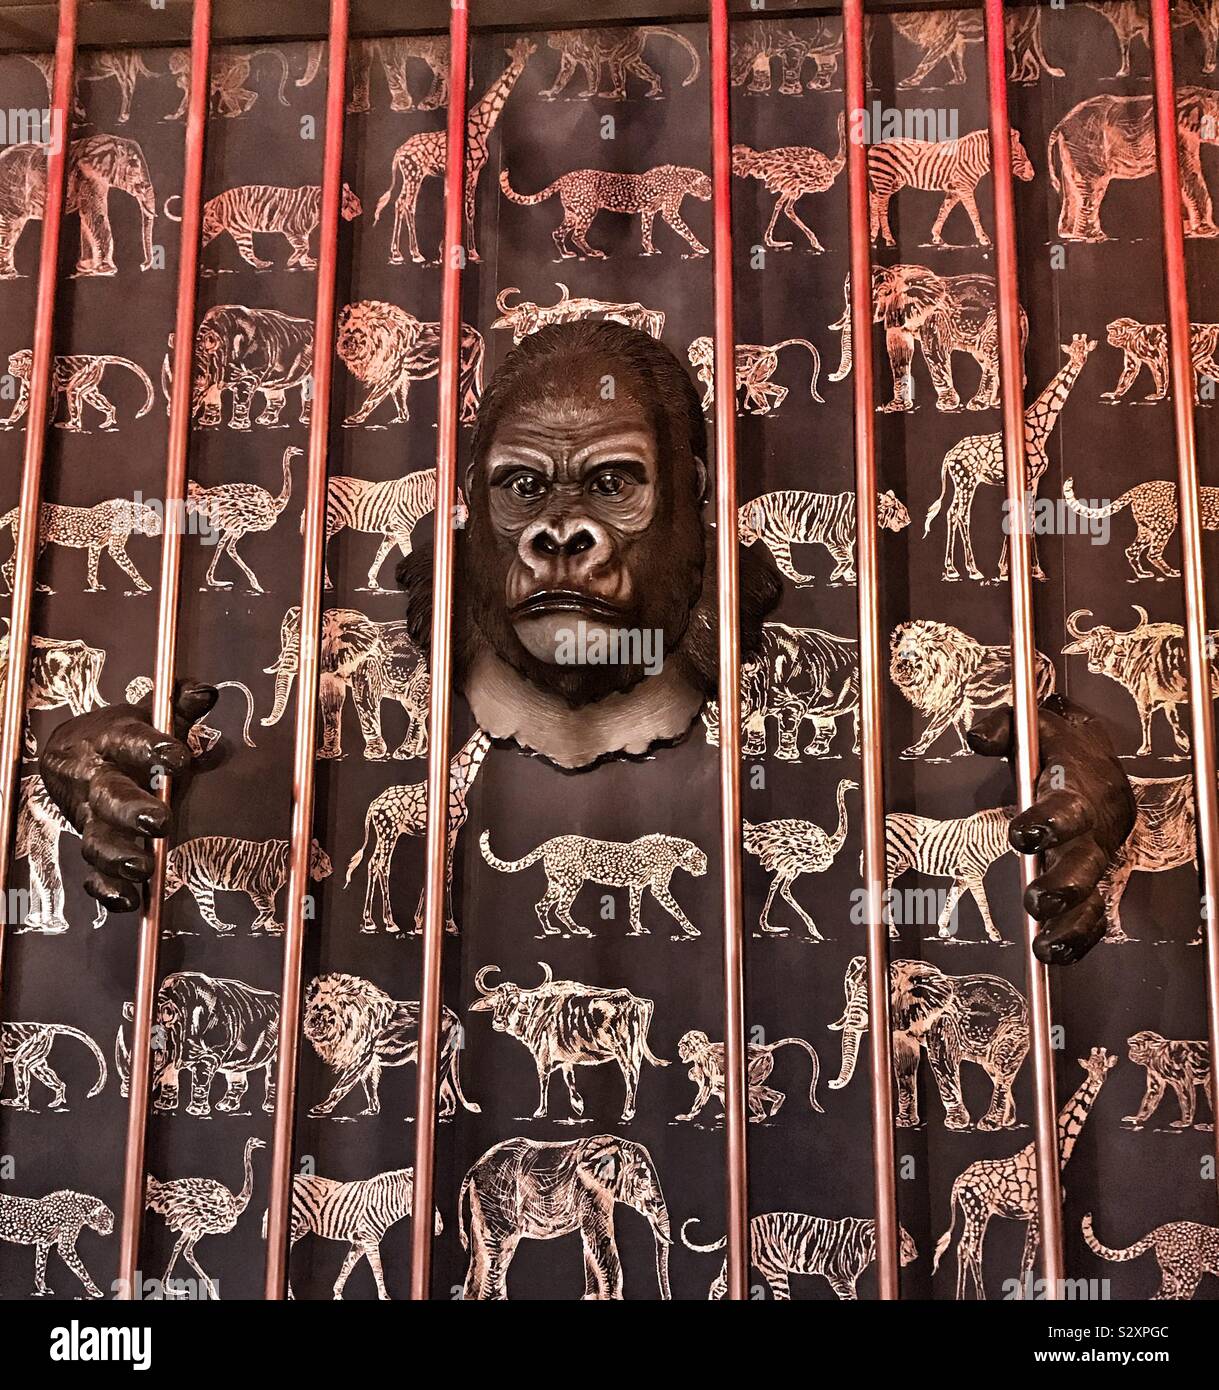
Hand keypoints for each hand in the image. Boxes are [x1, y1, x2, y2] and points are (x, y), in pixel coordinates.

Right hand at [38, 680, 217, 912]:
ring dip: (119, 856)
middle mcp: (97, 779)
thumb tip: (206, 693)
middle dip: (131, 809)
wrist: (70, 756)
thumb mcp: (148, 714)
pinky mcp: (92, 842)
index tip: (179, 756)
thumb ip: (179, 704)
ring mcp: (91, 815)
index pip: (129, 739)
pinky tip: (130, 900)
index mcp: (111, 740)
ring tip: (144, 866)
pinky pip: (93, 871)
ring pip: (96, 838)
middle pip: (109, 795)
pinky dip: (107, 888)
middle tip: (160, 821)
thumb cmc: (122, 735)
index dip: (152, 746)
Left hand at [967, 695, 1135, 964]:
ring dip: (1071, 924)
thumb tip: (977, 737)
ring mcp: (1094, 860)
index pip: (1068, 808)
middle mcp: (1091, 831)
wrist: (1101, 767)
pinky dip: (1080, 939)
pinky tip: (1056, 955)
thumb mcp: (1034, 726)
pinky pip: (1095, 917)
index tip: (1021, 834)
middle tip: (1036, 899)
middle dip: (1063, 884)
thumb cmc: (1058, 750)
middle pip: (1085, 862)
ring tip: (1046, 947)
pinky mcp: (1094, 882)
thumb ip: (1002, 727)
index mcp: (1077, 792)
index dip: (1047, 822)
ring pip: (1092, 897)